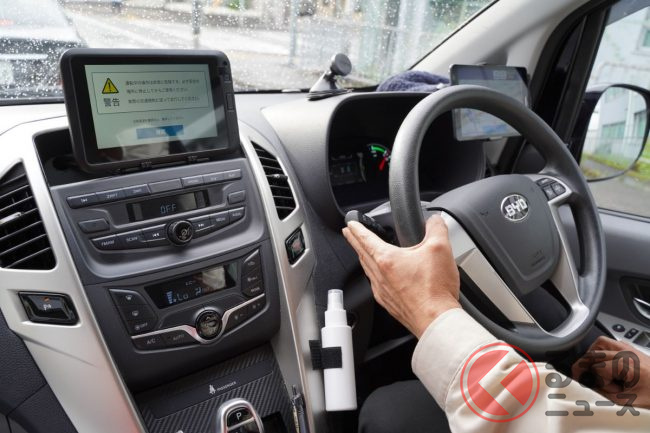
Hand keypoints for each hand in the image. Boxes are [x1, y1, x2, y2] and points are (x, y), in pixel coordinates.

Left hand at [342, 215, 460, 337]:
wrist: (436, 320)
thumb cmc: (434, 291)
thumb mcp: (440, 248)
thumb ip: (436, 228)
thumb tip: (434, 221)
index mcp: (387, 260)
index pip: (366, 239)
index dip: (357, 228)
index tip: (350, 224)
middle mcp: (380, 276)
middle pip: (362, 254)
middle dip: (354, 241)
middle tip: (349, 234)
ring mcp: (383, 291)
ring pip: (368, 270)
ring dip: (364, 258)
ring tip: (363, 252)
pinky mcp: (390, 303)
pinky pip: (376, 284)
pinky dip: (374, 275)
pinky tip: (380, 277)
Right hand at [571, 336, 649, 408]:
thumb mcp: (629, 403)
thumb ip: (606, 395)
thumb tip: (589, 387)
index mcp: (628, 365)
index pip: (599, 368)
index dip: (595, 381)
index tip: (596, 388)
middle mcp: (629, 354)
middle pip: (596, 351)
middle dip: (586, 365)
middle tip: (582, 375)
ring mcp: (632, 350)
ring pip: (603, 342)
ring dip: (593, 353)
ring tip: (590, 366)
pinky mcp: (635, 351)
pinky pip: (613, 343)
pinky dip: (604, 350)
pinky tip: (604, 361)